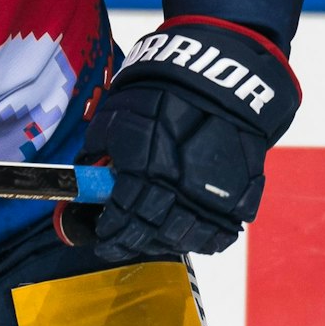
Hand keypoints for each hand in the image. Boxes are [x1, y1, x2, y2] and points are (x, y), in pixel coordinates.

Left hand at [71, 19, 300, 262]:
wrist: (216, 80)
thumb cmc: (158, 93)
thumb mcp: (115, 116)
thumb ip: (98, 149)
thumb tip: (85, 172)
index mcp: (142, 173)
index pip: (121, 218)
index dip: (108, 232)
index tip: (102, 236)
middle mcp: (175, 192)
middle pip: (150, 233)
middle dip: (130, 243)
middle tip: (119, 245)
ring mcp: (210, 198)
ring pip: (184, 238)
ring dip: (164, 243)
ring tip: (151, 241)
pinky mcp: (239, 196)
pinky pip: (221, 232)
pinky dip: (205, 240)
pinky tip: (191, 236)